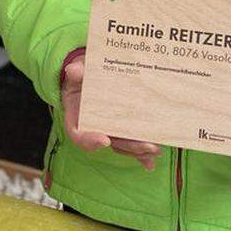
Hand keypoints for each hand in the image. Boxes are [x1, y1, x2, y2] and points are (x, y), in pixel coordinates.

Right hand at [61, 56, 161, 170]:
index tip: (105, 140)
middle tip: (147, 146)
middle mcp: (92, 129)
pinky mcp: (120, 131)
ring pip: (121, 145)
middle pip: (108, 142)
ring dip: (139, 151)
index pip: (78, 134)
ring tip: (156, 149)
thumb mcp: (77, 72)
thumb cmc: (81, 77)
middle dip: (128, 146)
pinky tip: (152, 160)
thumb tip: (74, 70)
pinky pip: (129, 143)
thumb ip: (76, 72)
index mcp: (76, 118)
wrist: (87, 79)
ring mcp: (107, 131)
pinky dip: (140, 153)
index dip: (90, 140)